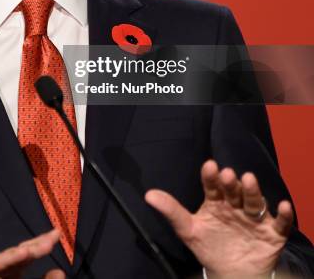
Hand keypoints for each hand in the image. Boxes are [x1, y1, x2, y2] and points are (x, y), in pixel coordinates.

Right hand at [0, 228, 64, 278]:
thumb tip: (58, 271)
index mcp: (10, 276)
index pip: (26, 257)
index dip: (42, 245)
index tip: (57, 234)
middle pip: (17, 255)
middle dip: (36, 244)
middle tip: (54, 235)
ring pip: (5, 259)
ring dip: (24, 251)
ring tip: (44, 245)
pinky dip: (7, 259)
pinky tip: (24, 253)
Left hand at [145, 160, 292, 277]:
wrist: (231, 274)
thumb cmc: (209, 246)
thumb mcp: (188, 230)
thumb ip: (171, 211)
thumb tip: (149, 195)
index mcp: (216, 201)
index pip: (212, 186)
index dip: (211, 176)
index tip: (209, 166)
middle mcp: (236, 205)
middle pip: (235, 191)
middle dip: (232, 183)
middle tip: (228, 174)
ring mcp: (254, 218)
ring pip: (254, 201)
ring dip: (253, 191)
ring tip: (248, 180)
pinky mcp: (272, 233)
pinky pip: (280, 223)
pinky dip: (284, 215)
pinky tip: (282, 205)